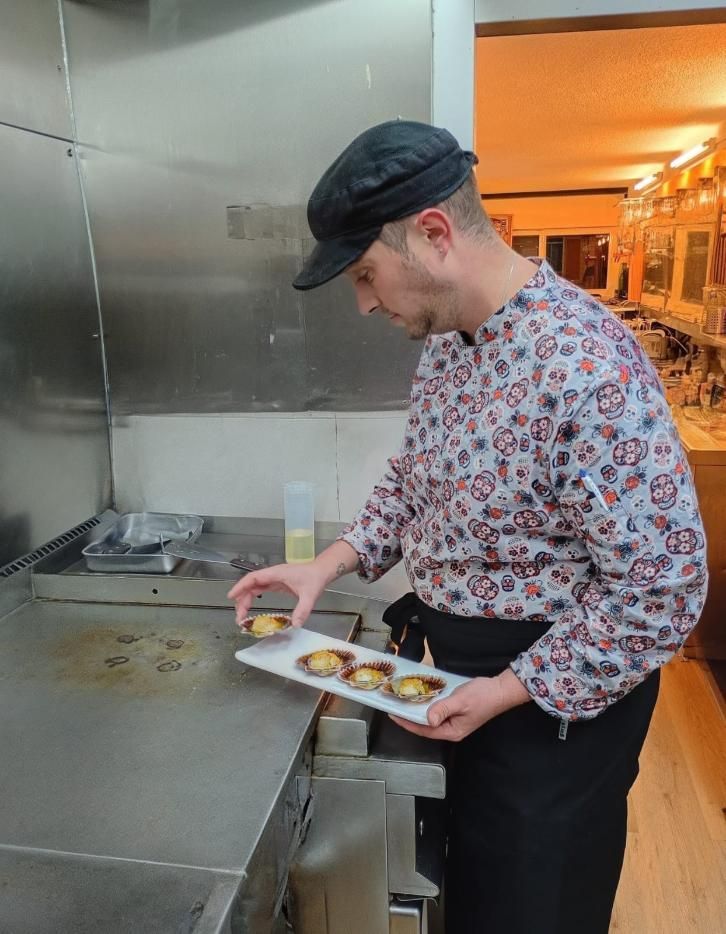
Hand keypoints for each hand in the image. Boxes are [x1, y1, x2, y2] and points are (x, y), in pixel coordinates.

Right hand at [227, 540, 358, 627]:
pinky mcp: (276, 583)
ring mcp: (274, 578)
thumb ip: (303, 610)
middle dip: (242, 599)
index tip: (231, 596)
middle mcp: (272, 575)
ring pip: (254, 587)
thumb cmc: (315, 579)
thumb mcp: (310, 595)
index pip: (254, 578)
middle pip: (250, 584)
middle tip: (239, 617)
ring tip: (242, 615)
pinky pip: (260, 589)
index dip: (241, 586)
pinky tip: (250, 607)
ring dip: (246, 599)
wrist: (322, 571)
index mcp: (276, 573)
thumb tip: (295, 625)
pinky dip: (253, 597)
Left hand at [390, 668, 530, 741]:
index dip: (407, 723)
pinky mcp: (456, 713)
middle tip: (396, 707)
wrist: (500, 690)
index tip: (394, 714)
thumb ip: (443, 710)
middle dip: (410, 718)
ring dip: (418, 711)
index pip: (424, 730)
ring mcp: (454, 721)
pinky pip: (437, 711)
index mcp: (452, 731)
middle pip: (425, 726)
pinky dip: (428, 705)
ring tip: (404, 702)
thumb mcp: (461, 701)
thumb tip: (428, 719)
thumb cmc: (483, 696)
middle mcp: (451, 729)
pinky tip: (421, 697)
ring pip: (430, 718)